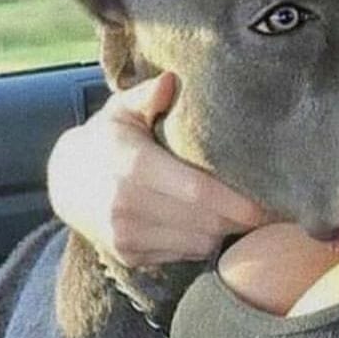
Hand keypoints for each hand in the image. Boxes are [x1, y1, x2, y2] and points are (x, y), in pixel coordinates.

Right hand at [47, 72, 269, 266]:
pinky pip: (184, 254)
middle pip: (205, 222)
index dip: (238, 202)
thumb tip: (172, 80)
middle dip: (242, 218)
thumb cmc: (107, 140)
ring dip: (225, 230)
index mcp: (131, 165)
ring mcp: (126, 236)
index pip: (198, 192)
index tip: (271, 201)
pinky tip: (208, 222)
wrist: (65, 184)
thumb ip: (148, 95)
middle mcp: (126, 206)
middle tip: (273, 207)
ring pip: (199, 242)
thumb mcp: (121, 110)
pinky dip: (202, 240)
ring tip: (243, 213)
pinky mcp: (130, 256)